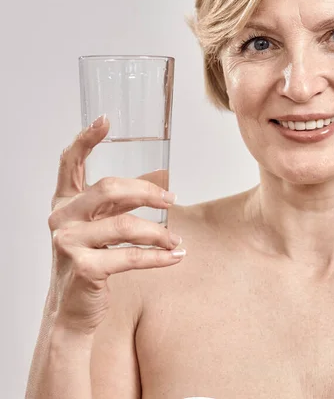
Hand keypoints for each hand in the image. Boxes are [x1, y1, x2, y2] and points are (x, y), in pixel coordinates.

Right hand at [47, 115, 184, 334]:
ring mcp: (68, 243)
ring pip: (125, 225)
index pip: (69, 163)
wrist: (72, 310)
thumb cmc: (90, 260)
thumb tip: (161, 178)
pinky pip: (130, 256)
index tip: (106, 119)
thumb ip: (120, 202)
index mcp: (64, 203)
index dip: (86, 139)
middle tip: (173, 200)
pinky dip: (158, 257)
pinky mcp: (83, 268)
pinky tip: (175, 256)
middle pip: (109, 188)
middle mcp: (61, 218)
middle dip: (147, 192)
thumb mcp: (100, 226)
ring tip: (176, 240)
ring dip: (158, 231)